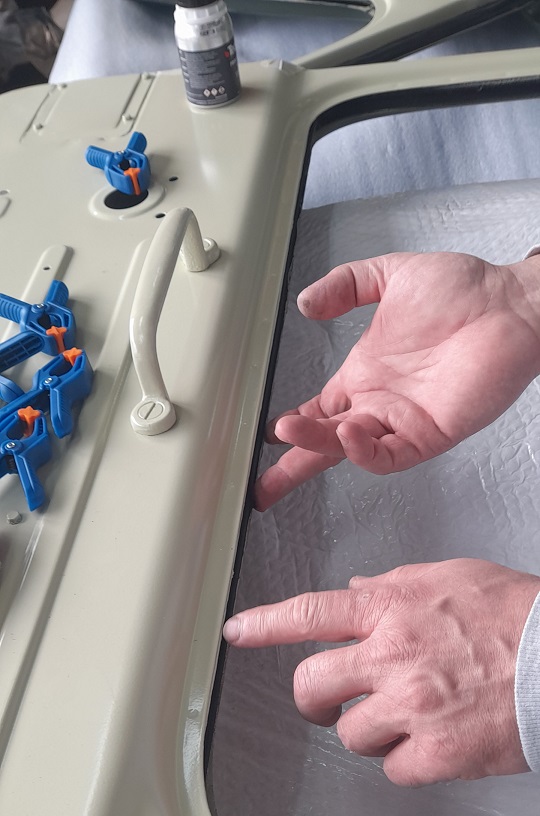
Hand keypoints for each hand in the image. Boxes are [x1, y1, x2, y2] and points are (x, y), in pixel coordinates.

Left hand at [223, 559, 539, 786]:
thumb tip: (357, 589)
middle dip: (314, 697)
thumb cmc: (520, 617)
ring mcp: (411, 708)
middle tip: (331, 700)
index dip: (265, 624)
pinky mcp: (435, 754)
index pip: (311, 613)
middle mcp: (393, 656)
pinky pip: (392, 768)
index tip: (239, 632)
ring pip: (350, 734)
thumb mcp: (453, 578)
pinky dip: (408, 761)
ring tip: (412, 717)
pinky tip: (435, 741)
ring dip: (371, 730)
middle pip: (311, 685)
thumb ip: (396, 586)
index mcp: (394, 608)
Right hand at [255, 251, 539, 509]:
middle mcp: (381, 403)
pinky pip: (390, 454)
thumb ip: (345, 285)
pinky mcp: (430, 432)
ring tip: (292, 431)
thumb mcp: (391, 275)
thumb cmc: (467, 291)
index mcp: (367, 374)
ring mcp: (403, 420)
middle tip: (263, 481)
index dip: (291, 431)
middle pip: (325, 443)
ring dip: (318, 445)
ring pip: (350, 448)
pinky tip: (348, 432)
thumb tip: (306, 302)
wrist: (512, 302)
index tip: (264, 442)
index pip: (319, 411)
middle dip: (293, 463)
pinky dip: (365, 451)